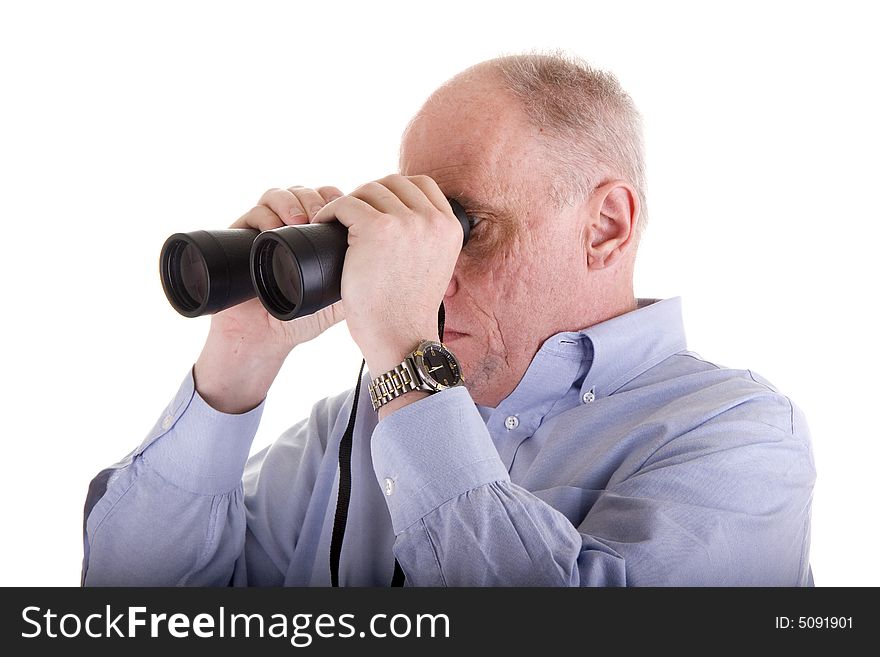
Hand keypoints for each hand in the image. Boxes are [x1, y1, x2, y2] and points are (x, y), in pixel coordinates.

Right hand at [194, 185, 345, 412]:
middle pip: (311, 191)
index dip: (345, 201)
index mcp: (318, 235)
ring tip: (304, 220)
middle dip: (321, 200)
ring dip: (296, 201)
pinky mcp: (243, 234)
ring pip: (284, 193)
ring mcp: (268, 228)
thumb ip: (366, 279)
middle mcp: (293, 227)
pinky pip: (255, 209)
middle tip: (327, 217)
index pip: (334, 201)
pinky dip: (268, 212)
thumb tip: (396, 259)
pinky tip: (280, 225)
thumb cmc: (302, 318)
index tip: (354, 214)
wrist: (265, 337)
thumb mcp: (343, 297)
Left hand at [310, 174, 462, 376]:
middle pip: (393, 183)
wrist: (400, 337)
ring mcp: (406, 222)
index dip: (395, 192)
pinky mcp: (377, 229)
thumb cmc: (407, 310)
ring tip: (337, 222)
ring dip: (349, 203)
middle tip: (353, 217)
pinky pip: (346, 204)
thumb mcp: (432, 266)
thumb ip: (425, 239)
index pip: (422, 185)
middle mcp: (432, 219)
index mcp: (449, 226)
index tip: (378, 209)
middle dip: (369, 195)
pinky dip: (330, 211)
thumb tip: (399, 219)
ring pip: (368, 191)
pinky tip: (324, 224)